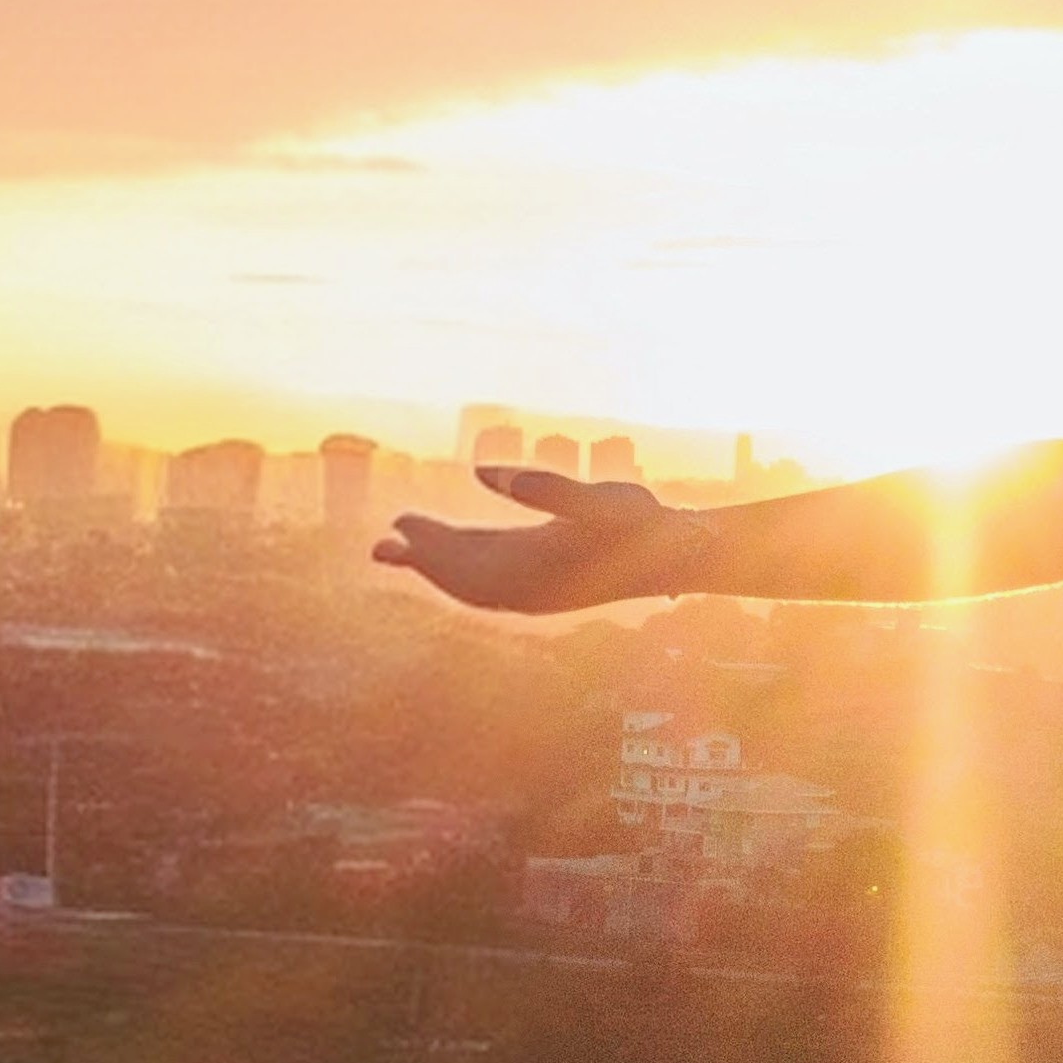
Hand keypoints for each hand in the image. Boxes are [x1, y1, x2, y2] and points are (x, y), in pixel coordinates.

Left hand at [374, 468, 693, 616]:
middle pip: (462, 580)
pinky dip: (463, 568)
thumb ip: (545, 487)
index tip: (401, 524)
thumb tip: (480, 471)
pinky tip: (454, 550)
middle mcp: (532, 589)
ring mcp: (538, 590)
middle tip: (382, 544)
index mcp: (536, 572)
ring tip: (401, 547)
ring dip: (438, 565)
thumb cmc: (642, 523)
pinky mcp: (547, 582)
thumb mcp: (601, 498)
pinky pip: (491, 582)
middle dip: (423, 561)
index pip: (466, 567)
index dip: (429, 549)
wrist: (680, 556)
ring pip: (474, 583)